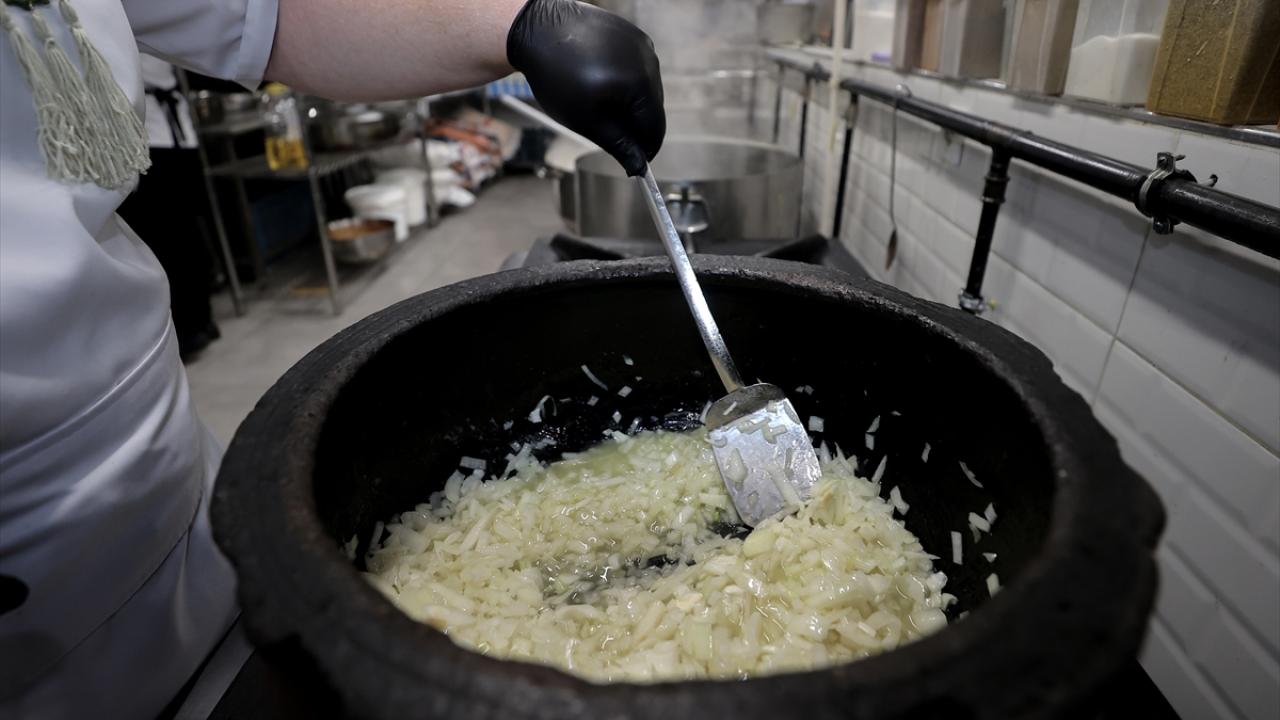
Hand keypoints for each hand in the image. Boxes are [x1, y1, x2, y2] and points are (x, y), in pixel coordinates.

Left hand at [507, 0, 664, 175]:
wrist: (536, 32)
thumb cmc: (556, 77)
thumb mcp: (586, 120)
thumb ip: (618, 145)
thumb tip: (639, 167)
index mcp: (640, 84)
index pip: (655, 129)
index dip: (645, 150)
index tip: (633, 160)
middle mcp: (648, 61)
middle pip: (653, 108)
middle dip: (635, 124)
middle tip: (608, 131)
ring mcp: (642, 44)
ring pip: (647, 87)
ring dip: (630, 101)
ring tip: (599, 100)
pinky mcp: (632, 34)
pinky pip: (638, 67)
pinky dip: (625, 80)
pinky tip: (600, 79)